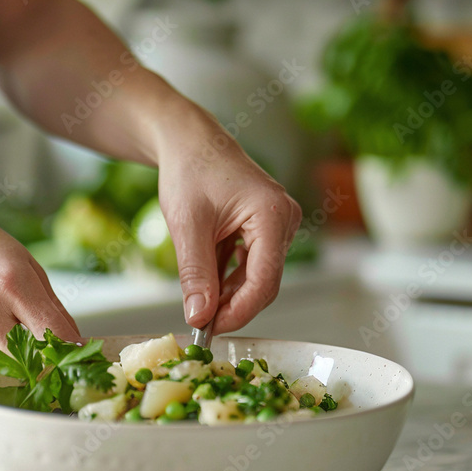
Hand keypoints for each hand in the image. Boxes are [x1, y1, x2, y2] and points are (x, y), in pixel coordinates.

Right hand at [0, 204, 79, 369]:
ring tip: (10, 347)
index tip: (77, 360)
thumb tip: (75, 345)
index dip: (70, 353)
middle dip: (42, 366)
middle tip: (47, 363)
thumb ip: (52, 308)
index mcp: (11, 281)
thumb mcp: (26, 264)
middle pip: (26, 362)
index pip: (53, 333)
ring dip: (11, 368)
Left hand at [158, 131, 301, 334]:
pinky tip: (207, 283)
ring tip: (199, 303)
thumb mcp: (187, 226)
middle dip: (233, 305)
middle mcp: (284, 219)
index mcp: (272, 214)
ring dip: (229, 293)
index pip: (264, 279)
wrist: (189, 142)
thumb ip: (195, 273)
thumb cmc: (189, 170)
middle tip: (201, 322)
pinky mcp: (267, 228)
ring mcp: (279, 223)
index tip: (210, 328)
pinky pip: (252, 263)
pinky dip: (229, 277)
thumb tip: (199, 316)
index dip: (239, 310)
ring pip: (257, 275)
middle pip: (265, 281)